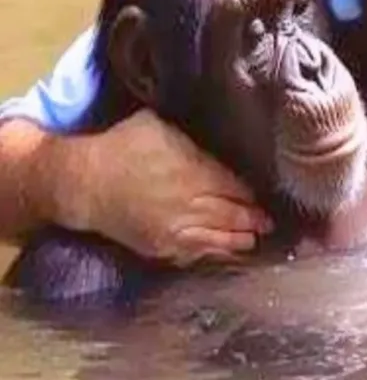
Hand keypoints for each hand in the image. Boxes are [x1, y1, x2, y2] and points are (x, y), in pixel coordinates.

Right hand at [55, 109, 272, 266]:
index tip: (264, 197)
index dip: (252, 196)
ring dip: (240, 240)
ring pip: (219, 239)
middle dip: (254, 221)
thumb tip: (215, 144)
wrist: (83, 182)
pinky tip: (226, 252)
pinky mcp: (161, 247)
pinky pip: (195, 253)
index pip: (236, 189)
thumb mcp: (158, 126)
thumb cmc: (121, 145)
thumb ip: (192, 140)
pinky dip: (214, 253)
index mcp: (195, 173)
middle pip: (233, 216)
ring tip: (256, 240)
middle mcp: (191, 205)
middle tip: (271, 223)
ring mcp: (177, 230)